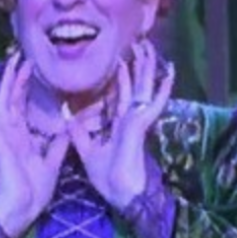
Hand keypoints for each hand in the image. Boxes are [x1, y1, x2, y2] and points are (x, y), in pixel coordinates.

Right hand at [0, 53, 69, 237]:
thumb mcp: (52, 163)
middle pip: (11, 98)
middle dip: (15, 76)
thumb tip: (66, 129)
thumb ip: (57, 145)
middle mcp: (10, 132)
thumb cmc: (35, 191)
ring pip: (3, 101)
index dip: (24, 85)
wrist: (23, 209)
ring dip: (6, 80)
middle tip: (20, 54)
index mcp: (22, 137)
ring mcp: (3, 135)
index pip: (21, 105)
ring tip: (10, 59)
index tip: (30, 66)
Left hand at [67, 40, 173, 209]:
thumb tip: (67, 114)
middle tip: (138, 43)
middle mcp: (132, 119)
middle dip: (137, 64)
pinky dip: (163, 89)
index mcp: (121, 124)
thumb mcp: (87, 151)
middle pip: (136, 85)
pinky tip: (170, 72)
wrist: (120, 194)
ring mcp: (139, 120)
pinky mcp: (142, 125)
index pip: (122, 94)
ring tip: (148, 46)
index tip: (121, 59)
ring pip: (145, 87)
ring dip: (147, 67)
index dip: (122, 77)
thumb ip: (78, 132)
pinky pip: (155, 103)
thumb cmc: (107, 178)